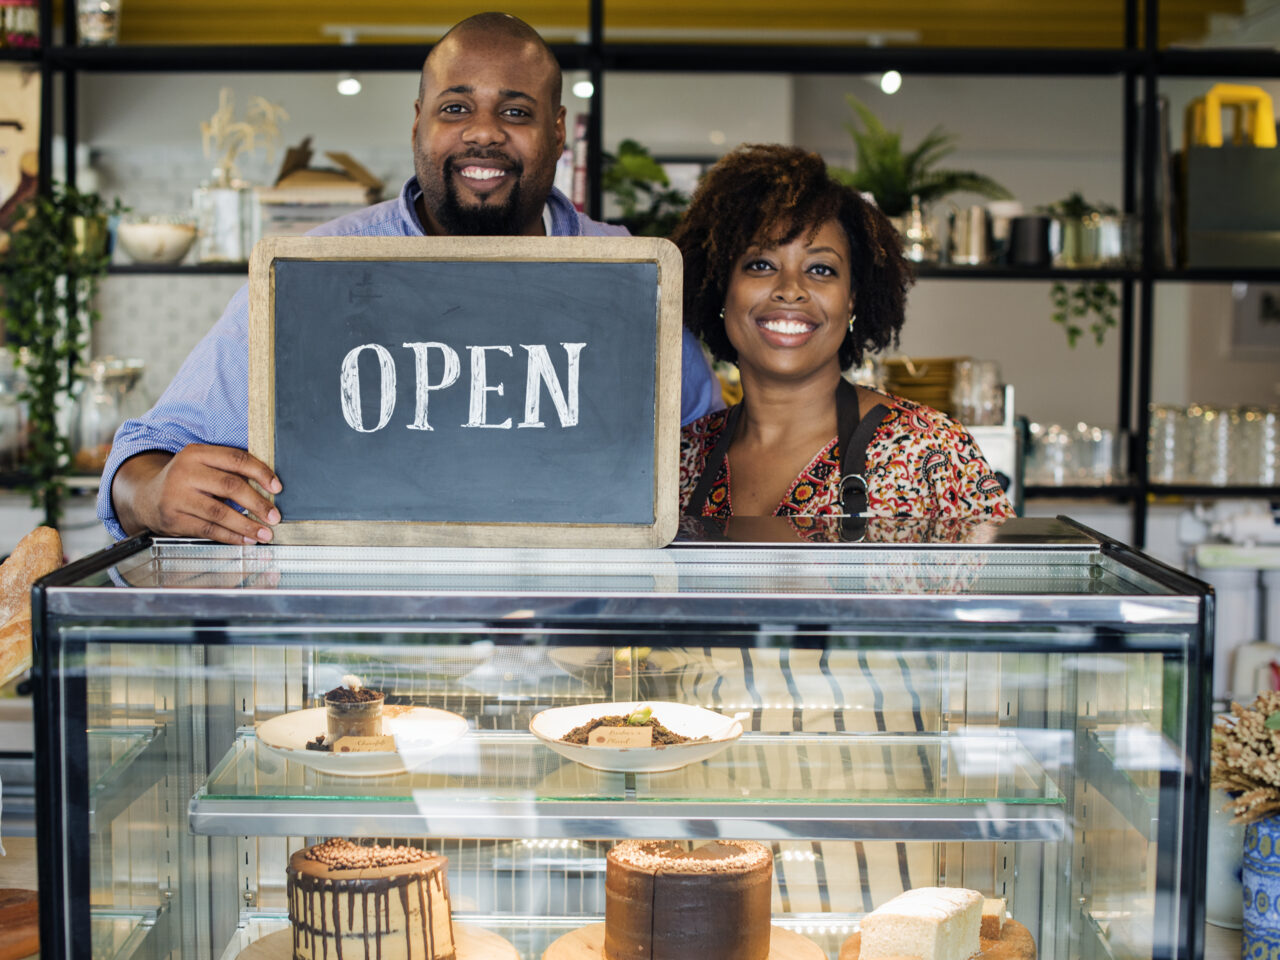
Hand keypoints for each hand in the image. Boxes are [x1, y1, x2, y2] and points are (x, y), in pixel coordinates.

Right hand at [113, 446, 282, 544]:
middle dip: (257, 503)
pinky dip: (231, 537)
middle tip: (275, 516)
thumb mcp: (202, 465)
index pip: (236, 459)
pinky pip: (209, 530)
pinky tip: (246, 539)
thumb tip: (269, 488)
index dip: (260, 473)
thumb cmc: (186, 480)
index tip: (277, 487)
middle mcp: (184, 472)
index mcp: (196, 453)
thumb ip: (229, 470)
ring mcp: (176, 497)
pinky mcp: (173, 519)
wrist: (146, 497)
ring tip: (265, 533)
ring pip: (219, 512)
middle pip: (230, 486)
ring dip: (247, 525)